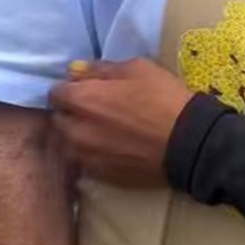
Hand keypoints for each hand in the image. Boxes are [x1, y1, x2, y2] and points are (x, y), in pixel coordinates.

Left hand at [49, 58, 194, 187]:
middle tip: (94, 109)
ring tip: (101, 130)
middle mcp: (76, 131)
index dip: (70, 89)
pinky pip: (85, 161)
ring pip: (69, 143)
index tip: (85, 89)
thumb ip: (100, 69)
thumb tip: (76, 71)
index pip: (55, 93)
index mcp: (82, 100)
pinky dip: (91, 153)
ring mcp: (87, 156)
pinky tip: (111, 147)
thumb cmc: (162, 98)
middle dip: (71, 112)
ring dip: (78, 134)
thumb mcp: (135, 68)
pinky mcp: (101, 175)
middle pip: (59, 119)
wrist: (189, 143)